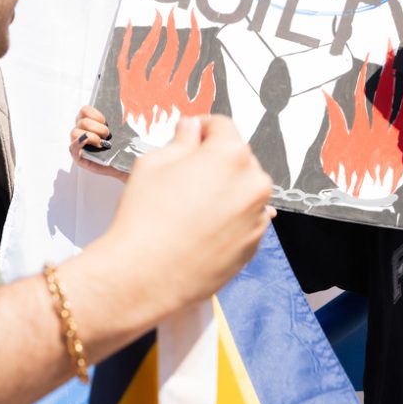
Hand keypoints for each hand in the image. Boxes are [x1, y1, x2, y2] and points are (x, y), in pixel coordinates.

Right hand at [68, 105, 124, 180]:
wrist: (125, 163)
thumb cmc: (122, 146)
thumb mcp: (121, 129)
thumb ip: (116, 119)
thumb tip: (120, 106)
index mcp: (90, 123)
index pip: (84, 110)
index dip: (94, 114)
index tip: (105, 121)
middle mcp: (82, 132)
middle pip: (82, 122)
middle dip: (97, 128)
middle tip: (107, 136)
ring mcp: (79, 145)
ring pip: (75, 132)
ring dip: (91, 136)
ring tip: (101, 144)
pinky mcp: (79, 158)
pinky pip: (72, 148)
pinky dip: (77, 143)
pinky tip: (85, 141)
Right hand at [100, 115, 274, 310]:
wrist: (144, 277)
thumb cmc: (145, 219)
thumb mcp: (153, 163)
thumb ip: (181, 141)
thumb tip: (190, 130)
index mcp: (231, 155)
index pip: (222, 126)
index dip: (200, 128)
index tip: (188, 136)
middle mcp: (254, 184)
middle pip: (237, 159)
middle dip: (214, 161)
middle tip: (183, 175)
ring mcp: (257, 218)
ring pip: (243, 191)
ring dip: (223, 190)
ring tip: (189, 207)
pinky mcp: (253, 246)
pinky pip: (244, 220)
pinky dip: (228, 218)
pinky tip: (198, 228)